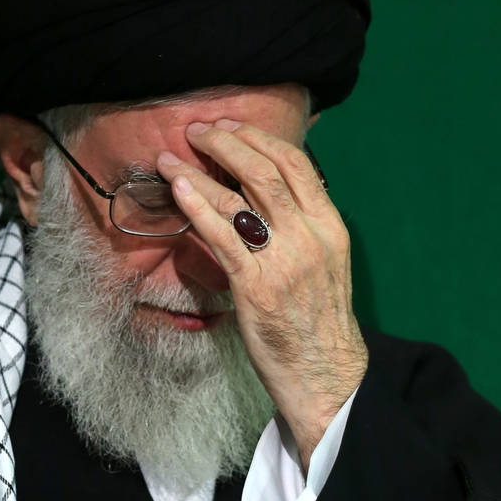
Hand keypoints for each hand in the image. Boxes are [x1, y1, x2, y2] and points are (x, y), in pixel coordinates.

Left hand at [156, 119, 367, 469]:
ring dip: (199, 170)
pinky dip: (197, 206)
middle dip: (226, 142)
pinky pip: (221, 236)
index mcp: (330, 226)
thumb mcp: (324, 261)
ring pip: (240, 197)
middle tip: (197, 131)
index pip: (297, 164)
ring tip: (170, 157)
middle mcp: (310, 236)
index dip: (258, 137)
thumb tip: (265, 194)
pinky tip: (178, 190)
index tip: (230, 126)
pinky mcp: (256, 286)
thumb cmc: (318, 319)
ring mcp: (284, 260)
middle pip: (266, 170)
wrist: (326, 373)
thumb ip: (301, 225)